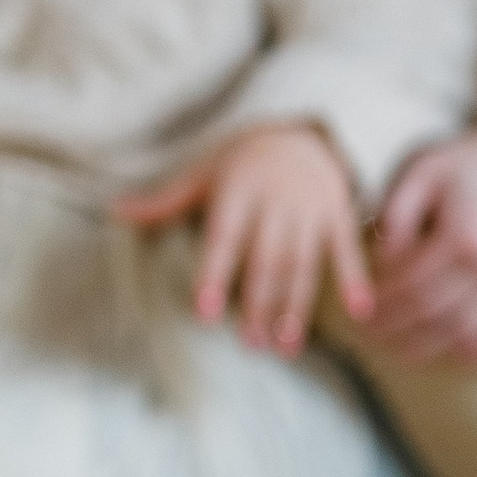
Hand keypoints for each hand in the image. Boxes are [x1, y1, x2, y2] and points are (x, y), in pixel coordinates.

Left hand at [115, 123, 370, 354]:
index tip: (204, 313)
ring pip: (304, 263)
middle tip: (250, 345)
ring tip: (286, 346)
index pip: (224, 238)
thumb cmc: (243, 159)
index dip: (214, 275)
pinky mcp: (339, 213)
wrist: (302, 129)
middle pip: (267, 259)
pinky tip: (360, 312)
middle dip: (259, 304)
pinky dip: (355, 279)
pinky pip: (348, 249)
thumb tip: (115, 211)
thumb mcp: (204, 171)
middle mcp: (277, 199)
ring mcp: (312, 207)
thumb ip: (166, 198)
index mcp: (239, 189)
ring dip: (296, 306)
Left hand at [358, 111, 476, 368]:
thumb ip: (397, 214)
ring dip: (431, 349)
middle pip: (434, 315)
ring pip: (469, 333)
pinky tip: (458, 352)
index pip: (410, 285)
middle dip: (396, 330)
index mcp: (463, 236)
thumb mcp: (427, 169)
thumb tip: (381, 261)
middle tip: (369, 337)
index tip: (358, 309)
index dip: (381, 301)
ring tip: (400, 352)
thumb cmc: (476, 161)